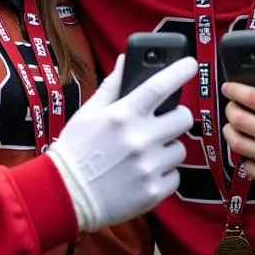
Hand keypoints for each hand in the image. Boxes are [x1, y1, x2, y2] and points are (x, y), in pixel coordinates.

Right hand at [48, 54, 195, 230]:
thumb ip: (112, 86)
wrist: (64, 194)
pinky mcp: (153, 191)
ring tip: (144, 154)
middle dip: (176, 117)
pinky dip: (162, 175)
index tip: (190, 64)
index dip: (179, 71)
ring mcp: (148, 167)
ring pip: (179, 150)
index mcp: (122, 115)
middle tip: (162, 123)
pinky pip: (174, 176)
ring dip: (167, 149)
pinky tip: (142, 174)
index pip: (159, 85)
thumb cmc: (75, 150)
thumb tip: (125, 60)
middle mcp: (139, 139)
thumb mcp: (88, 113)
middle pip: (183, 118)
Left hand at [221, 70, 254, 202]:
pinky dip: (244, 159)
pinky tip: (248, 153)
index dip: (236, 90)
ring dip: (230, 133)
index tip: (228, 87)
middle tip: (230, 107)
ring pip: (238, 143)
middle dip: (229, 110)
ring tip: (232, 128)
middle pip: (240, 119)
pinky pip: (248, 167)